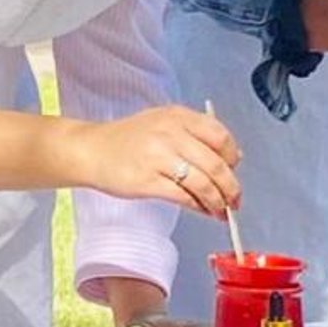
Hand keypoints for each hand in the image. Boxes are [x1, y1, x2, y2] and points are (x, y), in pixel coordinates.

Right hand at [74, 105, 240, 217]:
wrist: (93, 150)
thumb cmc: (128, 139)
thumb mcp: (163, 123)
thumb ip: (195, 135)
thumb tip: (232, 158)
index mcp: (178, 116)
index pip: (220, 135)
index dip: (232, 157)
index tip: (234, 170)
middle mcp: (171, 133)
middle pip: (216, 164)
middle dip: (231, 187)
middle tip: (235, 199)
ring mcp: (159, 157)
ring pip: (203, 183)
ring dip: (217, 201)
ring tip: (220, 210)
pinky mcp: (148, 181)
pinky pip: (184, 197)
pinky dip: (199, 207)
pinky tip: (203, 211)